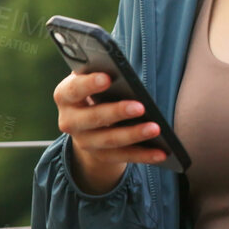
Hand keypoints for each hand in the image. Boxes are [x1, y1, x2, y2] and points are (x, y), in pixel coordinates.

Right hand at [52, 71, 166, 192]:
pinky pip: (124, 157)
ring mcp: (84, 141)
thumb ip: (102, 72)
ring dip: (134, 135)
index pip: (73, 89)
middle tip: (140, 106)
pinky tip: (162, 152)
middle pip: (93, 118)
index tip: (107, 78)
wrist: (87, 121)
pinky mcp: (100, 156)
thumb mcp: (94, 78)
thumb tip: (124, 72)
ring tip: (156, 128)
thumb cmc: (96, 89)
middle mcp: (69, 121)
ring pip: (109, 140)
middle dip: (117, 112)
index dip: (89, 84)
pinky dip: (144, 155)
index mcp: (65, 96)